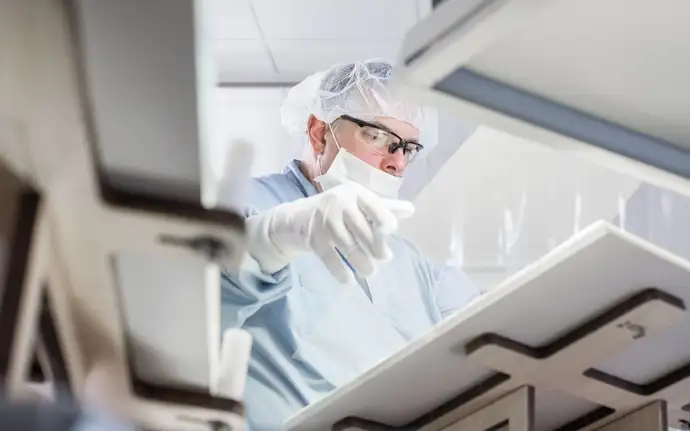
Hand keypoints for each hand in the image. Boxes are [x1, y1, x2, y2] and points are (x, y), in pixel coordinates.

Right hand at [246, 182, 413, 282]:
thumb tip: (411, 210)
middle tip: (385, 258)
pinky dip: (340, 271)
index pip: (372, 204)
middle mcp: (339, 203)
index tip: (390, 230)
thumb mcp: (358, 204)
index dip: (383, 217)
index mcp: (354, 193)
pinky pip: (330, 257)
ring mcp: (324, 220)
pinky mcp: (312, 238)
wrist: (295, 219)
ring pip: (348, 245)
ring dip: (361, 262)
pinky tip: (349, 280)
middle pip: (363, 229)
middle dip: (375, 247)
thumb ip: (383, 208)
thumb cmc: (336, 211)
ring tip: (370, 272)